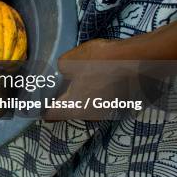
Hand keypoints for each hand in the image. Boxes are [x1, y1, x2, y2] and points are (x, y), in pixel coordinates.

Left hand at [44, 24, 176, 120]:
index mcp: (73, 108)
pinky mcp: (122, 104)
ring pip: (90, 105)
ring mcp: (109, 111)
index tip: (38, 105)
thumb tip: (61, 71)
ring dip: (85, 95)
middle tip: (60, 87)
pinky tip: (102, 77)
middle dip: (65, 100)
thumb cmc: (99, 62)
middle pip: (71, 111)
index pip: (50, 115)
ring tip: (83, 79)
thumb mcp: (69, 61)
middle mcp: (90, 115)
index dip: (41, 109)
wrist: (138, 61)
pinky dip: (101, 90)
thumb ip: (60, 69)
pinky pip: (105, 99)